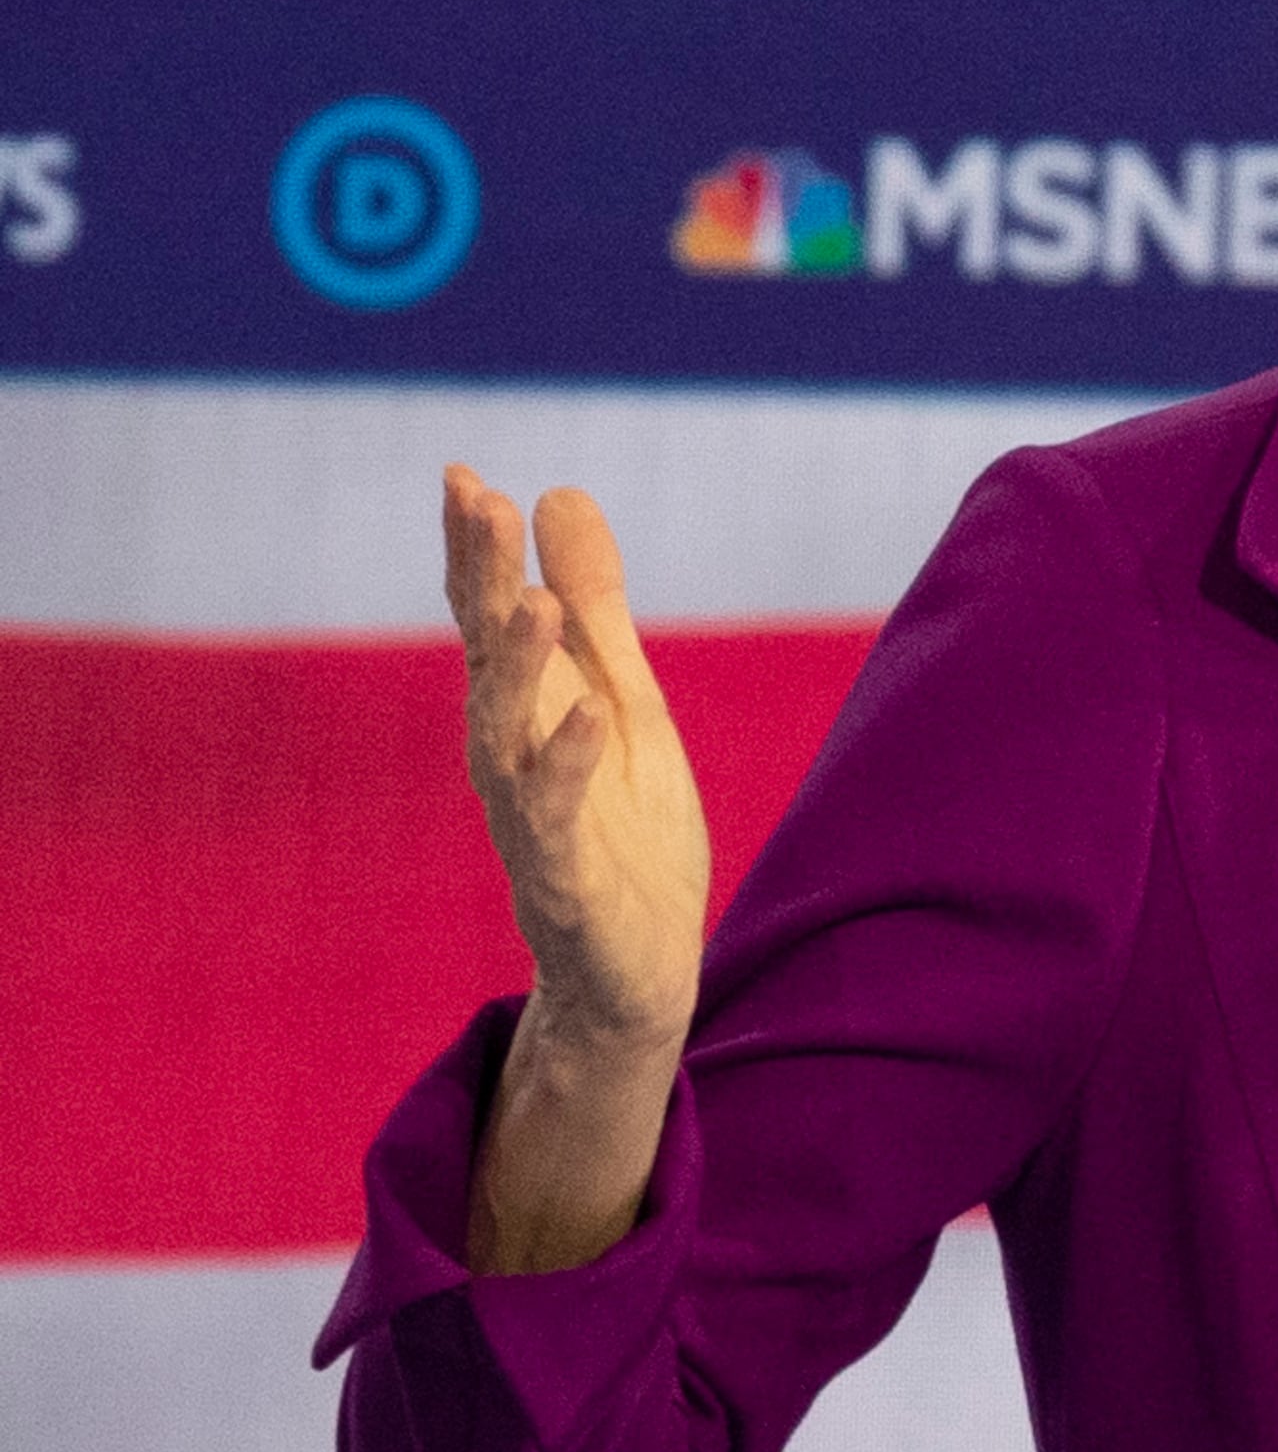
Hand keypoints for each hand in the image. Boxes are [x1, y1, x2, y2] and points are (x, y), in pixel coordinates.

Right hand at [442, 468, 710, 1268]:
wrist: (639, 973)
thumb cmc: (625, 831)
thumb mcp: (624, 698)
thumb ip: (593, 605)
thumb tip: (557, 493)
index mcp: (527, 713)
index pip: (490, 619)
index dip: (477, 552)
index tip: (464, 477)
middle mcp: (511, 760)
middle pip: (487, 661)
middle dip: (479, 583)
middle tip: (478, 504)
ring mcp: (533, 822)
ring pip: (505, 737)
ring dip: (516, 669)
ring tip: (530, 600)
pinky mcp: (567, 882)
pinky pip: (555, 821)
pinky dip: (564, 768)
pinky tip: (585, 716)